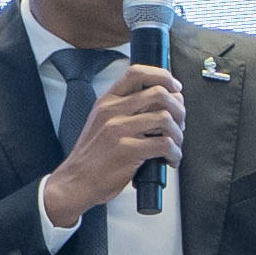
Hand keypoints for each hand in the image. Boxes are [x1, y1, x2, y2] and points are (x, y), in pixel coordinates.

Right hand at [42, 59, 184, 221]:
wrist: (75, 181)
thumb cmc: (94, 155)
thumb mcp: (103, 122)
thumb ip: (128, 108)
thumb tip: (163, 100)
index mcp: (107, 101)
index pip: (137, 72)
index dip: (163, 76)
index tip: (176, 88)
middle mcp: (112, 111)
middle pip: (159, 93)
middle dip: (179, 109)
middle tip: (180, 124)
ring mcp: (118, 130)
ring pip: (165, 118)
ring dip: (179, 134)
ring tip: (175, 145)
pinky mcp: (127, 150)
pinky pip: (164, 144)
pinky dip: (175, 153)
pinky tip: (170, 159)